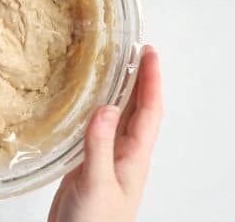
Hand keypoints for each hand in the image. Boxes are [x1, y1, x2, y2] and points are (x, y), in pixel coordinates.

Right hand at [48, 45, 162, 221]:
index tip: (149, 53)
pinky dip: (94, 111)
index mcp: (133, 158)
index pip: (148, 112)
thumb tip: (105, 106)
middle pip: (137, 111)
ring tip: (113, 68)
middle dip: (140, 81)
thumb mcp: (95, 183)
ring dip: (119, 93)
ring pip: (118, 119)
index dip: (151, 82)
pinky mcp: (86, 166)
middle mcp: (123, 156)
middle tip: (134, 51)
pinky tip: (83, 105)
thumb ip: (99, 146)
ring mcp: (106, 160)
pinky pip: (96, 130)